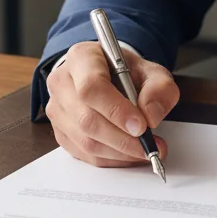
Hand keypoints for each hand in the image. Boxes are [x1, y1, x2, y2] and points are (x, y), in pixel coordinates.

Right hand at [45, 41, 179, 167]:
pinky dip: (111, 159)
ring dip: (119, 152)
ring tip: (145, 151)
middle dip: (122, 138)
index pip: (91, 87)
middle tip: (149, 145)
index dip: (116, 110)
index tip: (141, 126)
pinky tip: (130, 154)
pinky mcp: (61, 132)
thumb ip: (159, 89)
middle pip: (86, 119)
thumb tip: (150, 117)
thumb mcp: (152, 71)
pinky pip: (84, 154)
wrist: (110, 77)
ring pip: (85, 141)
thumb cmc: (127, 72)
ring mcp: (57, 110)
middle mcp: (62, 82)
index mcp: (82, 58)